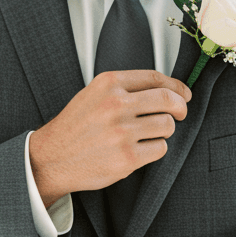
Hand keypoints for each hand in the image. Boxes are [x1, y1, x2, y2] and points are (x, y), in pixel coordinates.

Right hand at [29, 71, 190, 207]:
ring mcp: (122, 132)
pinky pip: (159, 148)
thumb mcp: (93, 94)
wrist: (51, 158)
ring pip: (167, 125)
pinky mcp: (127, 157)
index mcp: (108, 84)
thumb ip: (124, 88)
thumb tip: (165, 90)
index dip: (176, 87)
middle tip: (180, 113)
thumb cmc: (74, 128)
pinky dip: (155, 149)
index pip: (155, 78)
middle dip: (180, 108)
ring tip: (149, 134)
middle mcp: (116, 105)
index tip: (184, 94)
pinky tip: (140, 149)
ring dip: (164, 131)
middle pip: (168, 100)